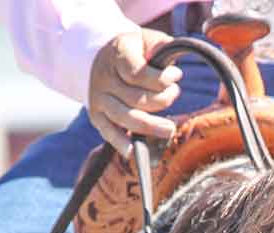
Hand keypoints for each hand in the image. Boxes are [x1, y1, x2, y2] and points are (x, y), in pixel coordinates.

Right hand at [88, 29, 181, 153]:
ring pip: (125, 117)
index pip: (138, 74)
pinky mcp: (97, 115)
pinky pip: (108, 132)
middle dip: (161, 100)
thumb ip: (160, 46)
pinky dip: (120, 143)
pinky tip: (134, 151)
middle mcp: (104, 78)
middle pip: (135, 98)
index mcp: (117, 56)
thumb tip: (173, 59)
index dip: (161, 79)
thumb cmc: (133, 51)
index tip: (176, 76)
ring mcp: (99, 98)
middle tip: (174, 94)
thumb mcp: (145, 39)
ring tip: (169, 129)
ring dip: (150, 126)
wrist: (100, 58)